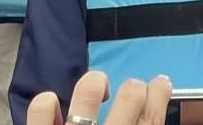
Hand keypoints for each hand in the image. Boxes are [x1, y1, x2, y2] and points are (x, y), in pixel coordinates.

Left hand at [26, 70, 170, 124]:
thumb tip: (142, 116)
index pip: (151, 124)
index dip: (158, 100)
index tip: (162, 81)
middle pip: (127, 111)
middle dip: (134, 91)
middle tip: (135, 84)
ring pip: (83, 112)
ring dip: (91, 89)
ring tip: (97, 81)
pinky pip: (40, 124)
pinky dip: (43, 109)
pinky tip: (49, 97)